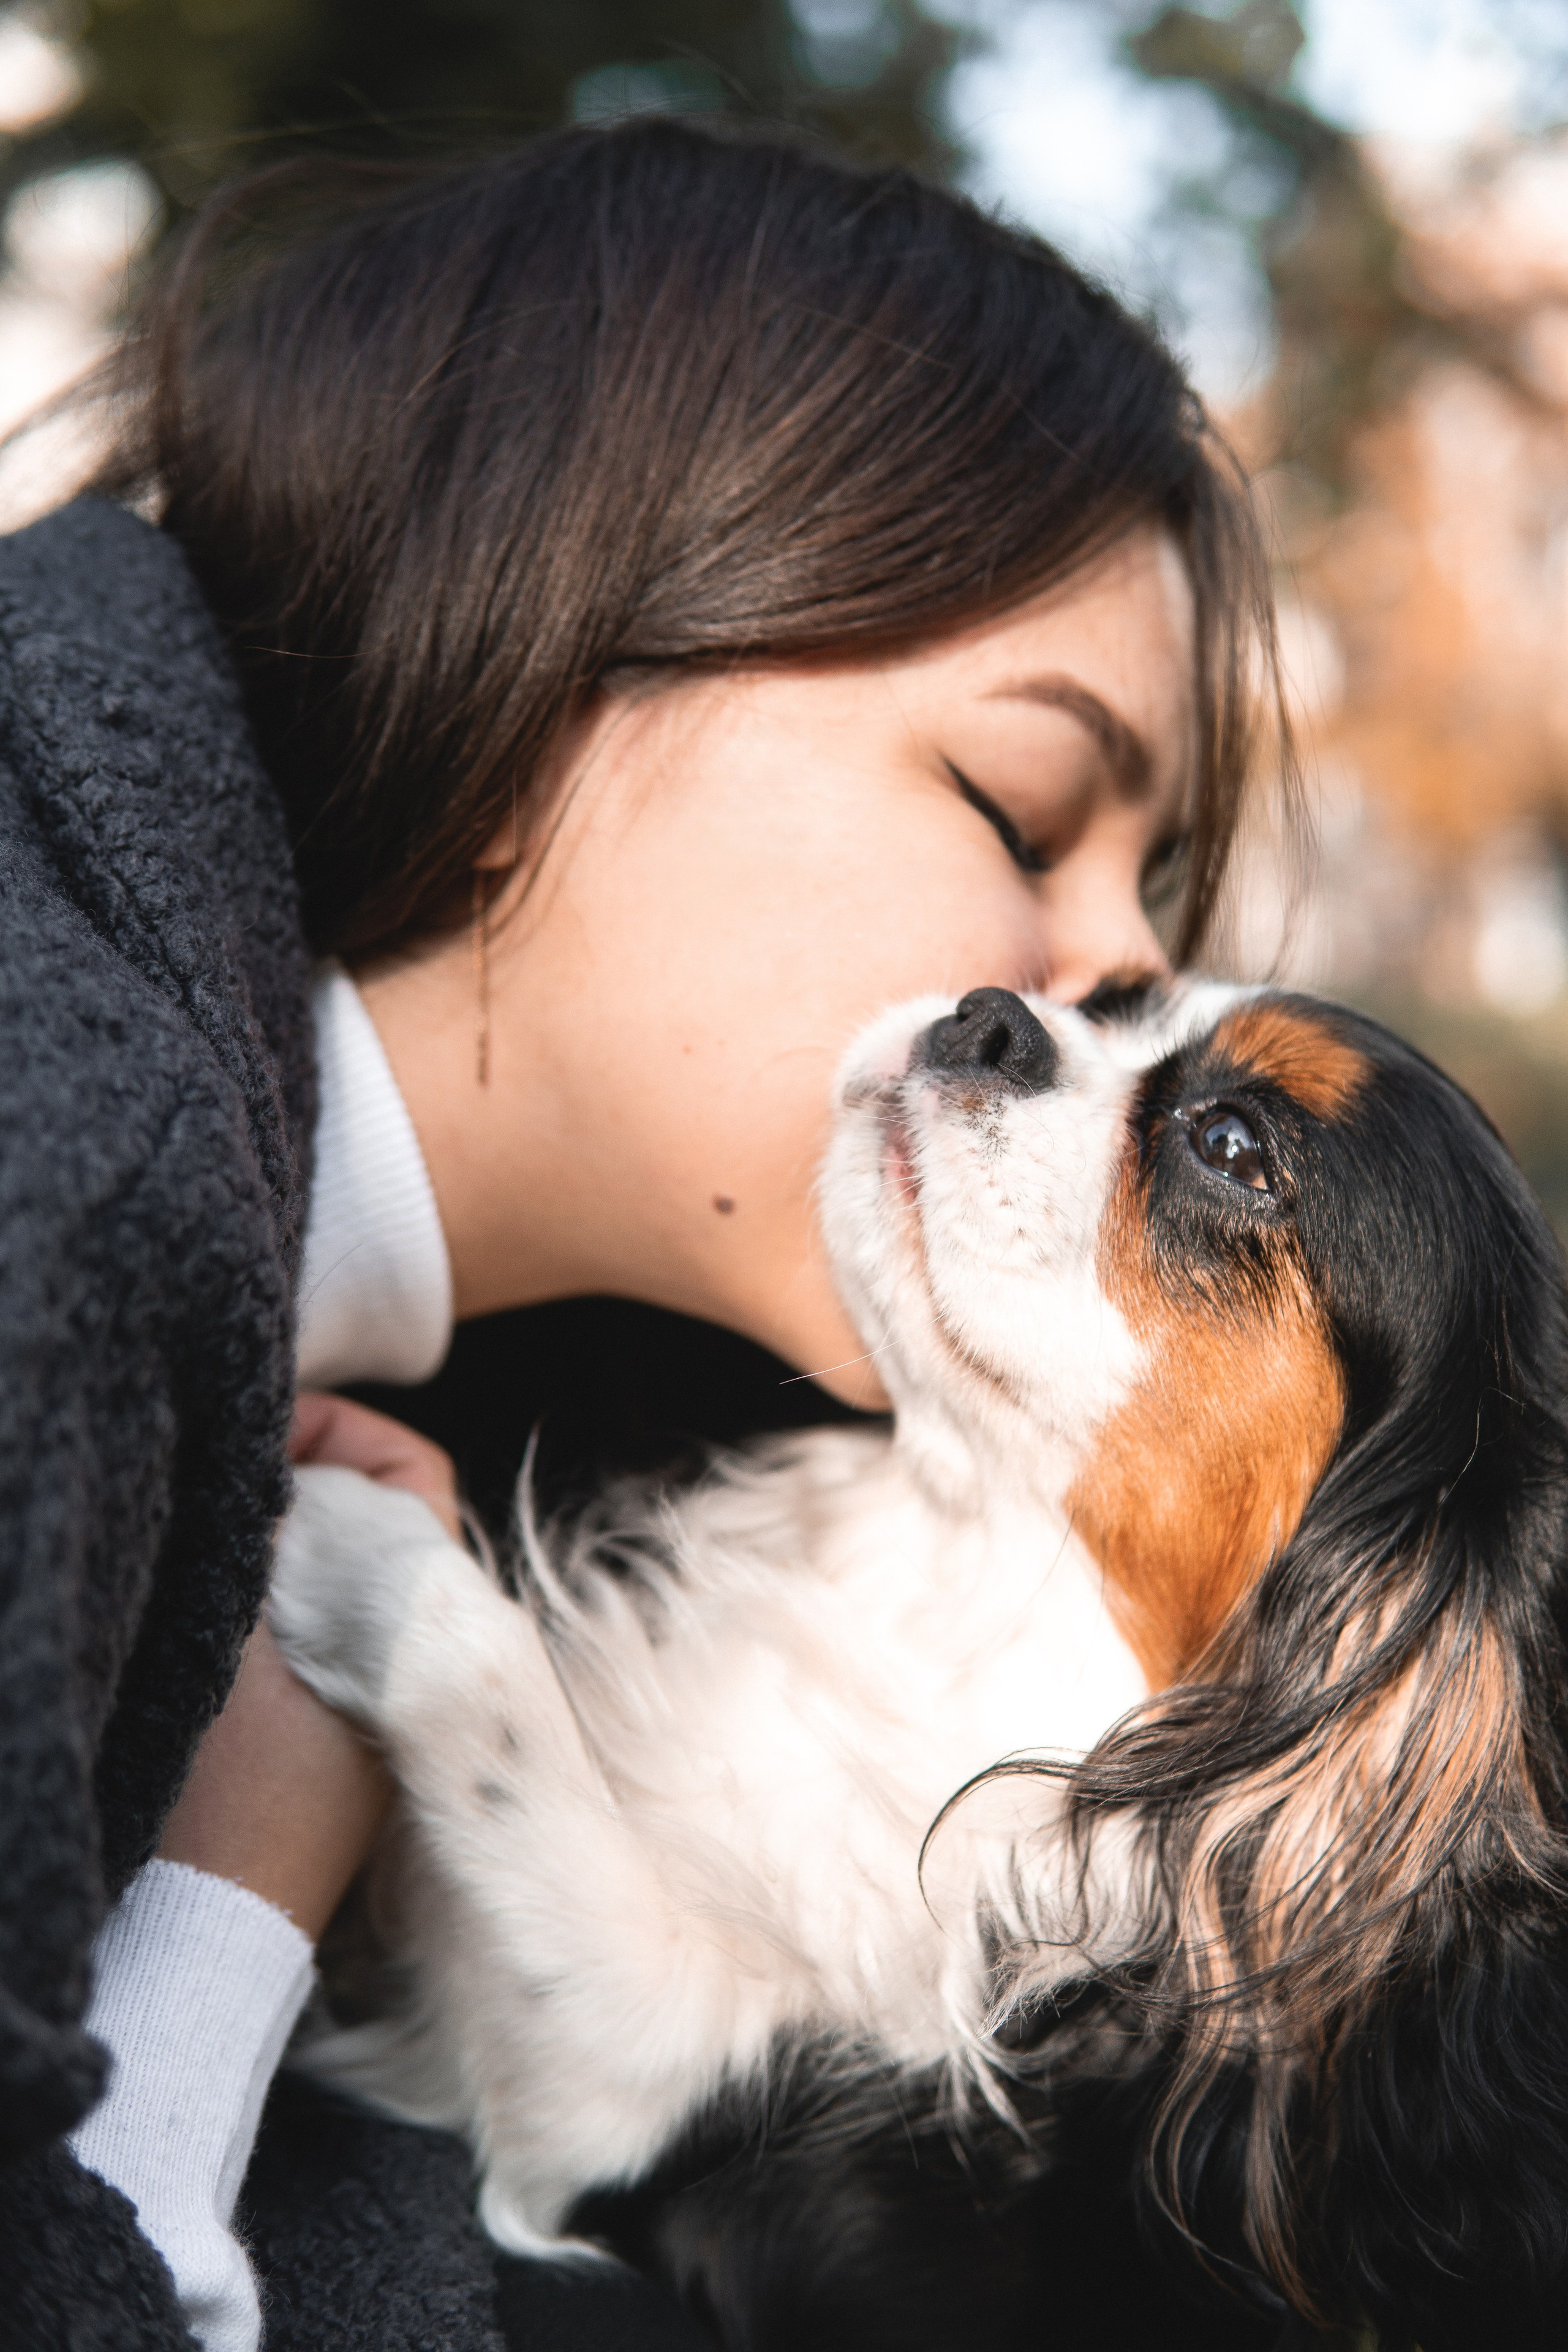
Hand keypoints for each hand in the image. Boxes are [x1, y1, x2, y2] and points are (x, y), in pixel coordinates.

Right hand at [157, 1396, 461, 1939]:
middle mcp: (409, 1655)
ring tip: (199, 1526)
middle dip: (294, 1479)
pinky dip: (261, 1597)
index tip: (257, 1431)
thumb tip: (268, 1458)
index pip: (409, 1473)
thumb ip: (272, 1533)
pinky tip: (199, 1597)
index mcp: (417, 1619)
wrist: (202, 1928)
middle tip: (216, 1472)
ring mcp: (364, 1700)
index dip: (336, 1429)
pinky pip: (303, 1629)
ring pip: (329, 1571)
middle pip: (368, 1515)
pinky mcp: (318, 1741)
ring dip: (271, 1539)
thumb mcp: (236, 1630)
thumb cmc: (222, 1783)